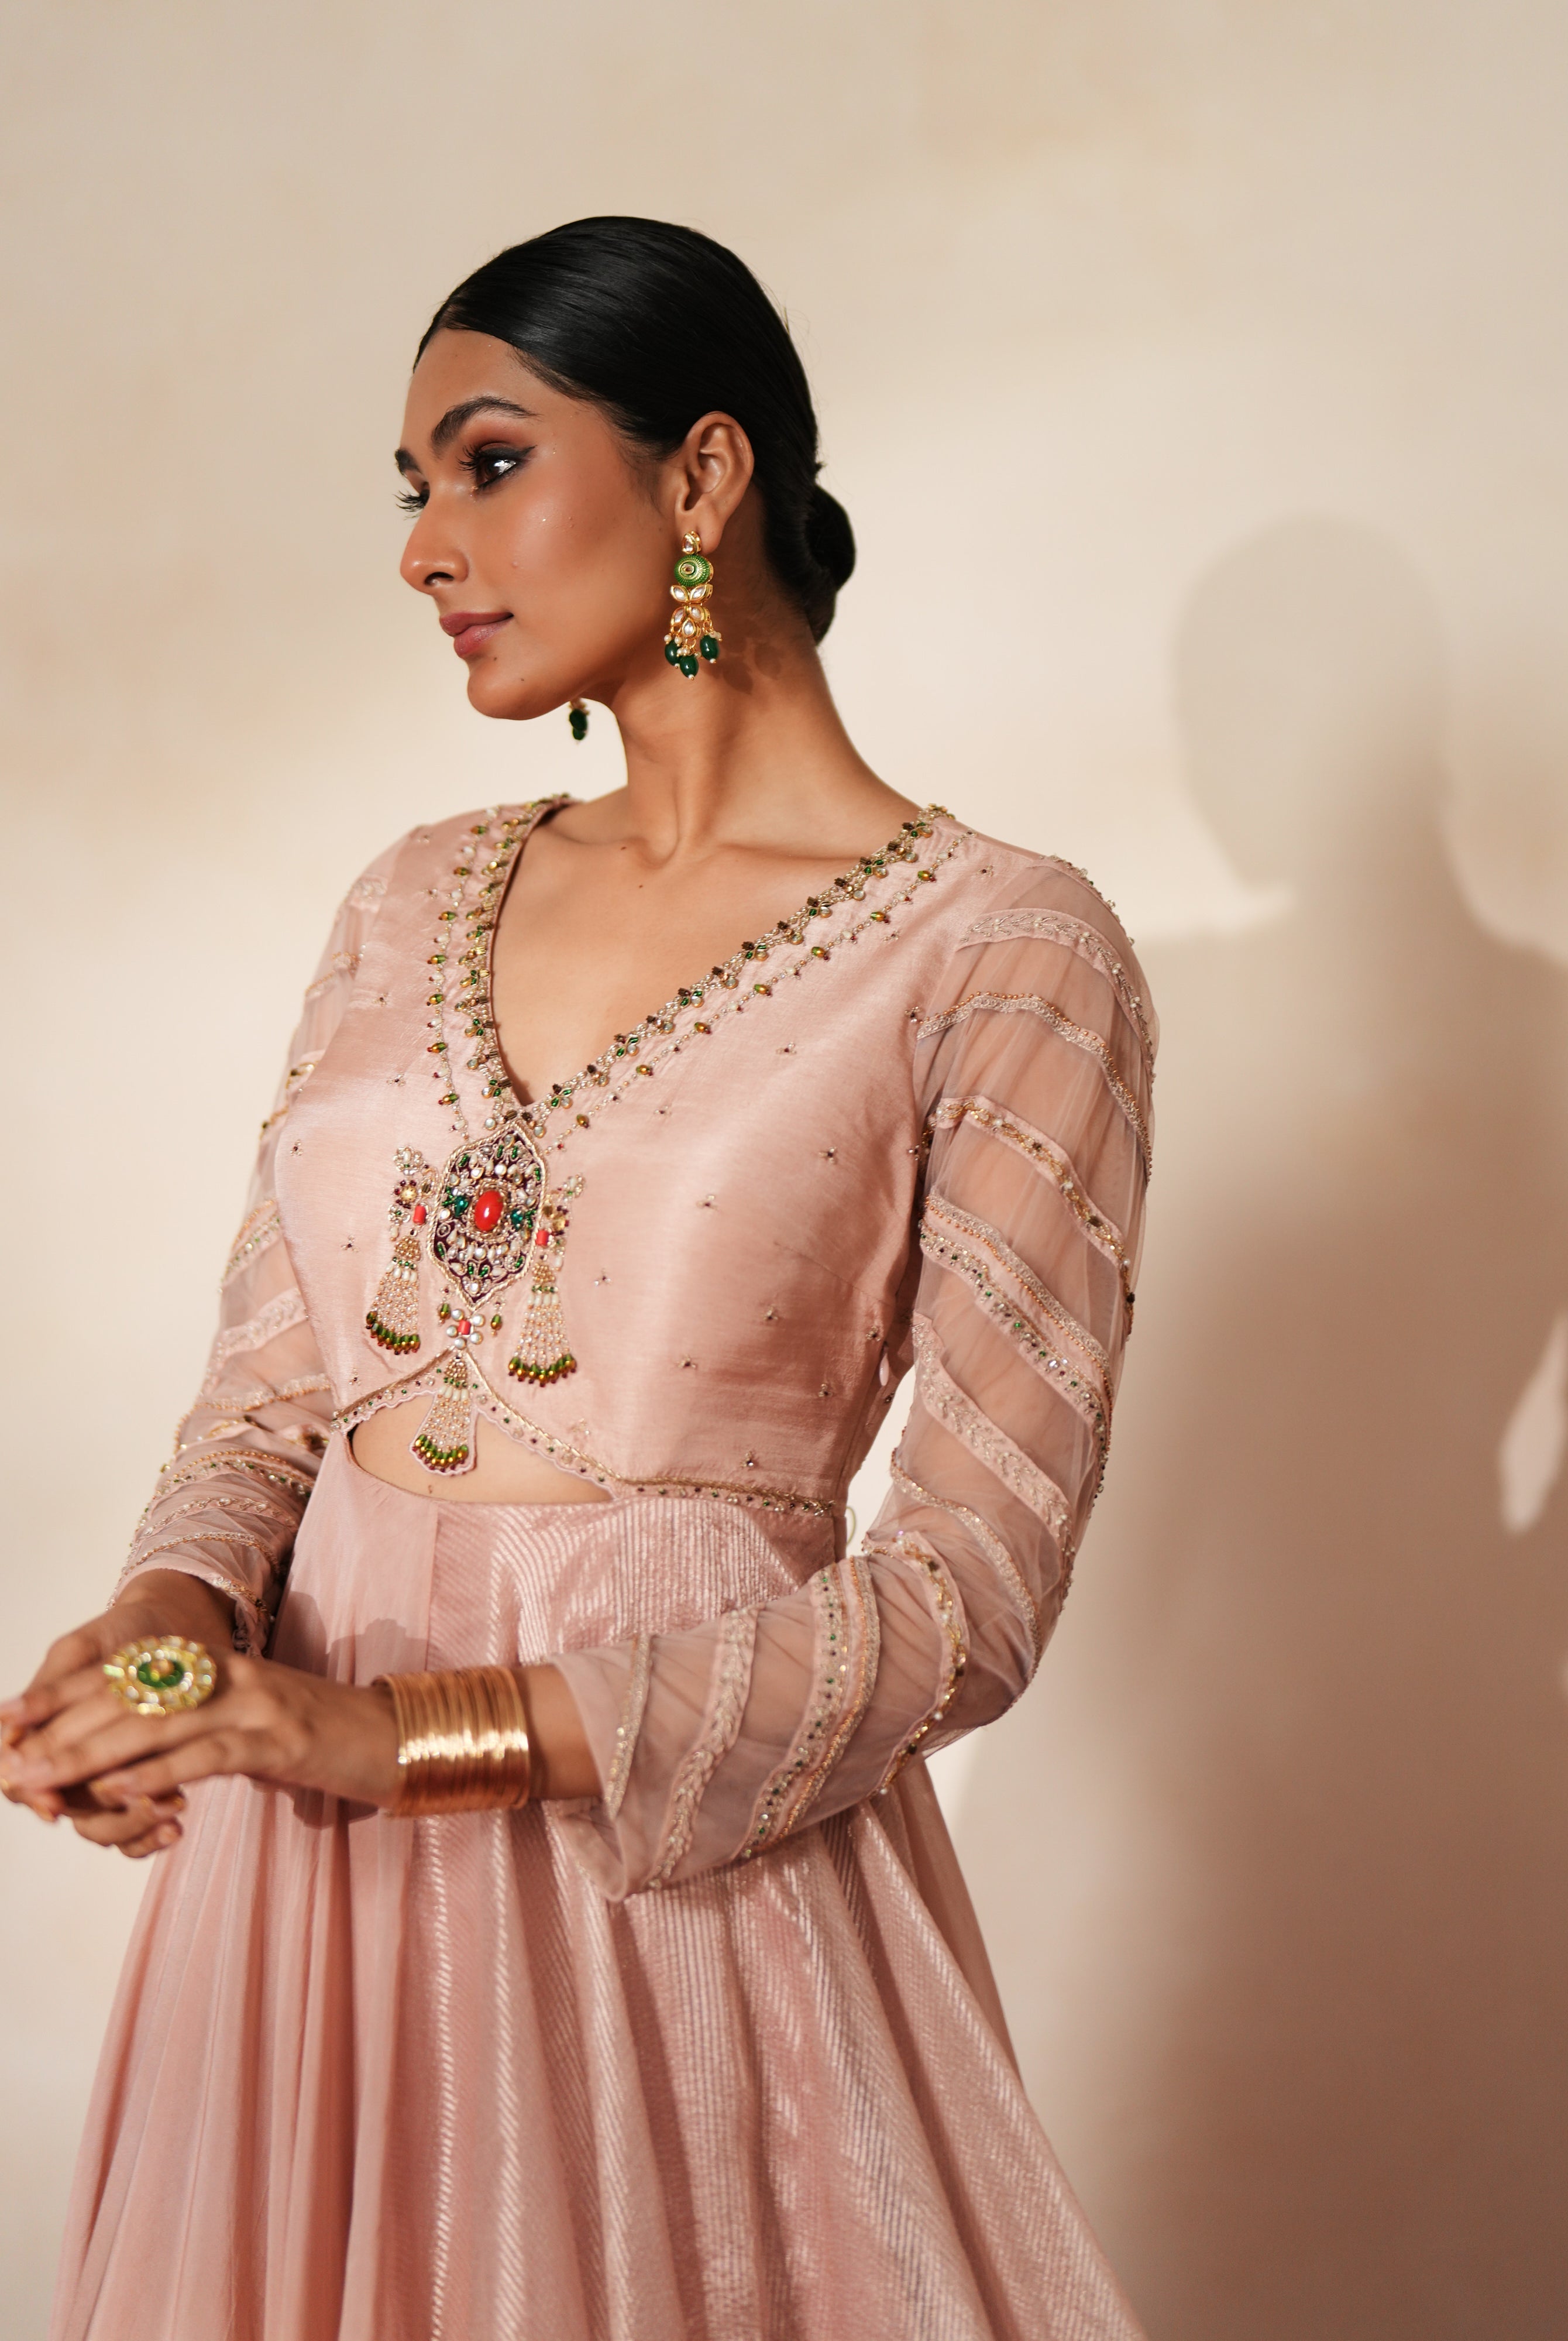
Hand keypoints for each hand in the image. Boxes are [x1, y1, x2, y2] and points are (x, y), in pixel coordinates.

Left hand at [0, 1577, 400, 1850]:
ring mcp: (258, 1703)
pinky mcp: (280, 1740)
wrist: (401, 1740)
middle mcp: (233, 1674)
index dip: (66, 1698)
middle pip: (132, 1697)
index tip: (16, 1724)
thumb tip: (133, 1766)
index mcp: (221, 1667)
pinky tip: (120, 1794)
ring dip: (92, 1757)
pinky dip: (157, 1776)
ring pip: (158, 1723)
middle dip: (65, 1731)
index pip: (129, 1675)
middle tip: (15, 1762)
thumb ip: (198, 1735)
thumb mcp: (253, 1730)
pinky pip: (205, 1755)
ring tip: (44, 1781)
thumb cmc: (326, 1745)